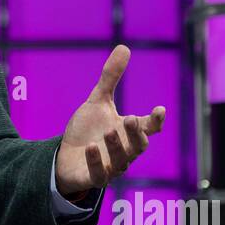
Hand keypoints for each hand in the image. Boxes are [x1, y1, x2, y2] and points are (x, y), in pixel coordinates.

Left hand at [54, 45, 164, 197]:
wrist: (65, 156)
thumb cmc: (88, 130)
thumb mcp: (98, 101)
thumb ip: (111, 78)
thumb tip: (124, 47)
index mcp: (128, 132)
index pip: (149, 128)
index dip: (156, 121)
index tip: (159, 109)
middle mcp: (124, 150)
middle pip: (139, 146)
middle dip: (136, 134)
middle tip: (131, 119)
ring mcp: (111, 166)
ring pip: (121, 161)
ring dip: (117, 146)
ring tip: (111, 131)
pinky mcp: (94, 178)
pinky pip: (99, 174)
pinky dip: (97, 162)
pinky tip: (91, 148)